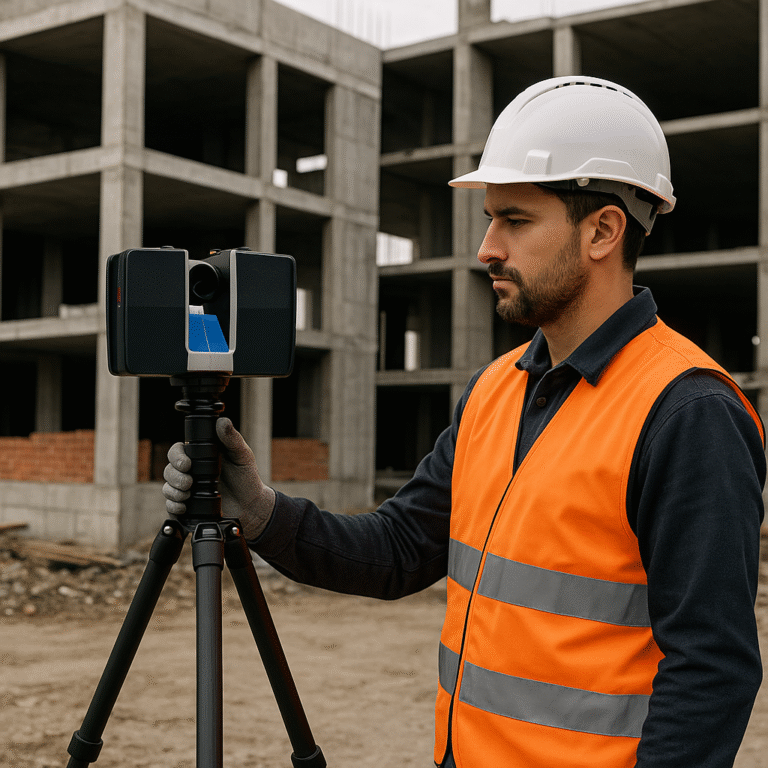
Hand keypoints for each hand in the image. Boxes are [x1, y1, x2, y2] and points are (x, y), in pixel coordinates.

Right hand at [162, 417, 275, 538]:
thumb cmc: (247, 477)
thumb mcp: (242, 456)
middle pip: (169, 470)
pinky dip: (174, 506)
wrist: (252, 505)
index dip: (176, 456)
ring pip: (168, 488)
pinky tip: (184, 507)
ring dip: (173, 491)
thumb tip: (222, 421)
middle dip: (175, 476)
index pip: (177, 451)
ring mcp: (188, 490)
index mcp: (200, 457)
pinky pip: (171, 506)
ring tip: (188, 495)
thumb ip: (232, 439)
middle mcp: (191, 472)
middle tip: (189, 482)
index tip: (186, 464)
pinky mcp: (188, 506)